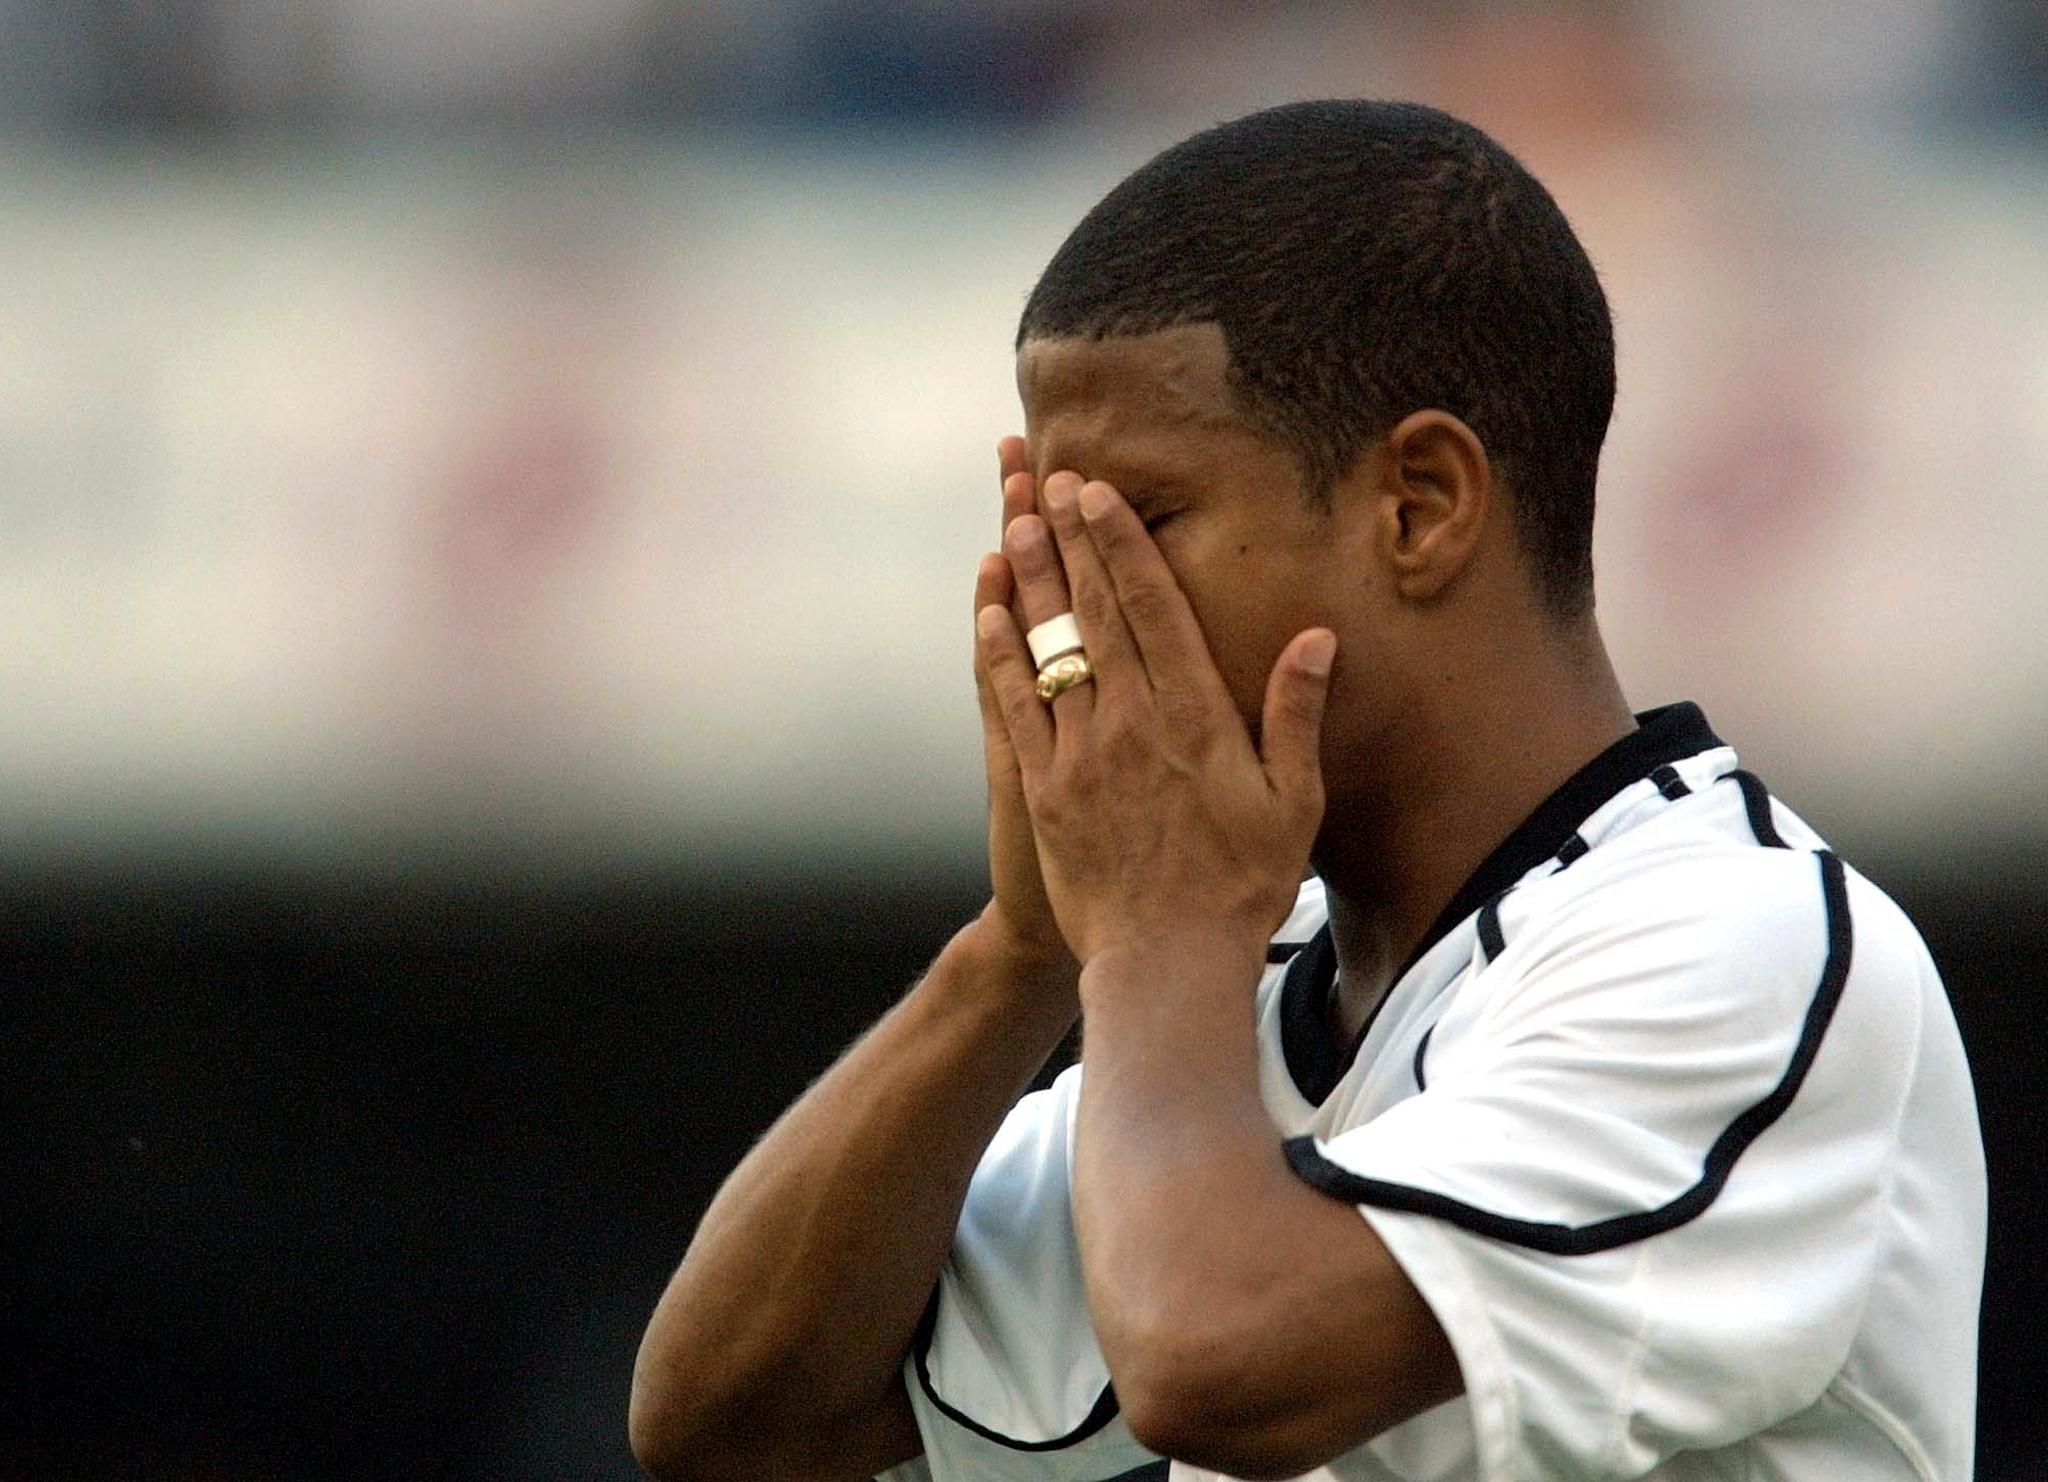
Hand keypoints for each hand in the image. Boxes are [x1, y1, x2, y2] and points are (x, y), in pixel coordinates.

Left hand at [975, 471, 1335, 967]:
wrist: (1166, 965)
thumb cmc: (1242, 889)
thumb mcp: (1293, 803)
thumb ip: (1297, 715)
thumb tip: (1316, 637)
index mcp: (1193, 716)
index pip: (1150, 607)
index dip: (1120, 543)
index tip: (1098, 491)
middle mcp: (1129, 722)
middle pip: (1093, 611)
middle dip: (1071, 541)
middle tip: (1050, 482)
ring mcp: (1078, 753)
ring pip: (1048, 647)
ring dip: (1030, 580)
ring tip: (1016, 523)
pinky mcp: (1042, 789)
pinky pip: (1013, 706)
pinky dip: (999, 654)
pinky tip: (988, 613)